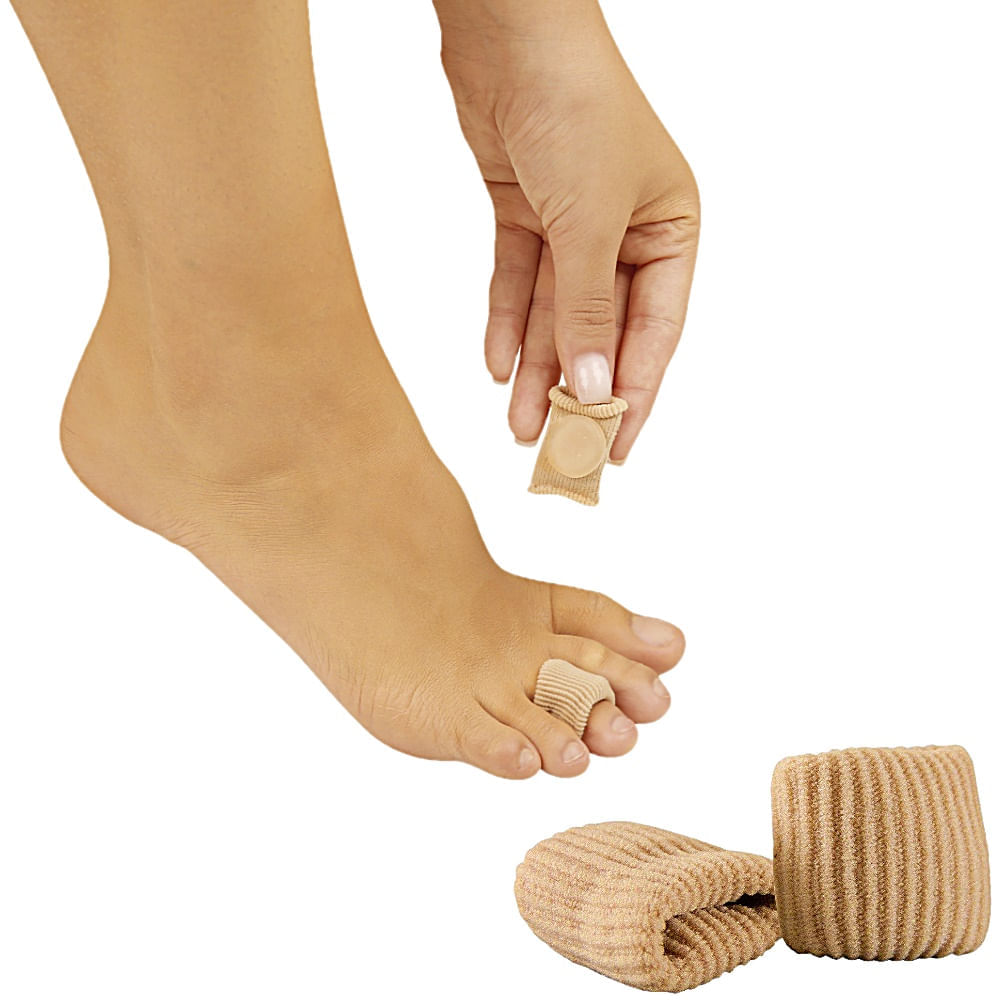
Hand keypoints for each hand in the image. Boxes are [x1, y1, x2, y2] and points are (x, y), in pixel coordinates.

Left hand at [435, 0, 698, 459]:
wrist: (512, 31)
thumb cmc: (577, 107)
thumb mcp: (591, 223)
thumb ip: (589, 311)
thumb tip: (594, 390)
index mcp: (671, 230)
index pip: (655, 332)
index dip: (634, 395)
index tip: (612, 451)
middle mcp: (626, 231)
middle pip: (601, 329)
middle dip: (574, 389)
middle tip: (554, 450)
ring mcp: (573, 224)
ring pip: (553, 314)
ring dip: (534, 368)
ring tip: (517, 426)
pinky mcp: (525, 212)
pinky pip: (517, 282)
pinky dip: (505, 321)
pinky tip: (495, 366)